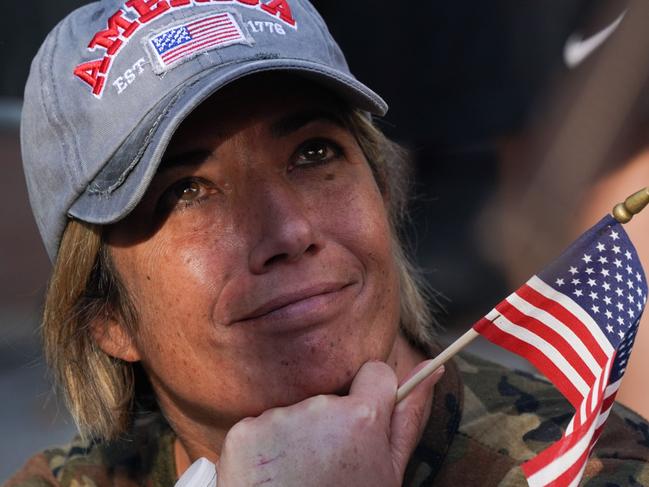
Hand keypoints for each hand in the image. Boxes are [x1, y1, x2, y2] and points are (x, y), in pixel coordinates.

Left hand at [216, 360, 444, 486]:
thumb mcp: (387, 474)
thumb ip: (408, 418)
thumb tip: (431, 368)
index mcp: (362, 418)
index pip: (374, 373)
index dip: (373, 395)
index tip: (364, 419)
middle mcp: (319, 408)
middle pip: (331, 399)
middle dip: (330, 426)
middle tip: (326, 471)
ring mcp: (278, 419)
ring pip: (294, 414)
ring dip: (296, 439)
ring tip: (297, 478)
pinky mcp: (243, 432)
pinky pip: (260, 428)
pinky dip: (264, 450)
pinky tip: (271, 478)